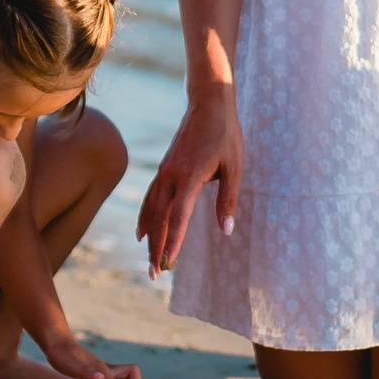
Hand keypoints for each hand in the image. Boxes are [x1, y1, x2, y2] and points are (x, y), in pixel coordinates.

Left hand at [43, 336, 143, 378]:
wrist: (58, 343)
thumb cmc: (62, 355)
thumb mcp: (70, 366)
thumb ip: (86, 372)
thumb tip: (101, 378)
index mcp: (100, 370)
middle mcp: (106, 369)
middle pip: (133, 373)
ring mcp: (103, 370)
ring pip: (127, 377)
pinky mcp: (99, 372)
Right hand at [135, 94, 244, 277]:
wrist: (209, 103)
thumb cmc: (226, 134)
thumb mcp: (235, 166)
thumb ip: (228, 199)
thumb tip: (226, 230)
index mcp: (191, 176)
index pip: (179, 215)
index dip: (173, 241)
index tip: (169, 262)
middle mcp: (172, 176)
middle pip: (160, 218)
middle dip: (157, 248)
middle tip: (154, 275)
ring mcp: (165, 172)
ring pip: (152, 210)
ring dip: (150, 237)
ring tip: (150, 261)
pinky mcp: (164, 168)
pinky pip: (151, 198)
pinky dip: (146, 217)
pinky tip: (143, 232)